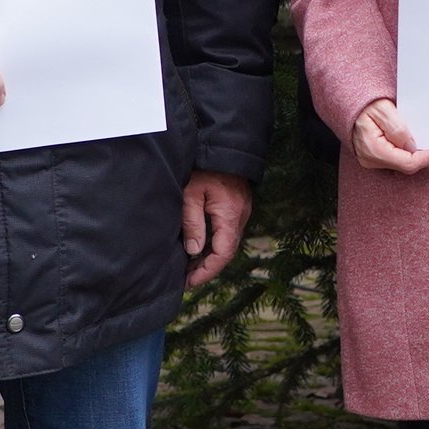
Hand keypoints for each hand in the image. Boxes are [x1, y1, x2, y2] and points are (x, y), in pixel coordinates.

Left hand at [182, 171, 254, 288]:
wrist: (222, 146)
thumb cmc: (203, 167)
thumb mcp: (191, 194)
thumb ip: (193, 223)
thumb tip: (194, 251)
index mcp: (230, 214)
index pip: (223, 253)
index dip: (207, 271)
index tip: (189, 281)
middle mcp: (241, 216)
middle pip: (227, 251)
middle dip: (207, 268)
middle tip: (186, 279)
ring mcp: (242, 211)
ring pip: (228, 243)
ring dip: (211, 257)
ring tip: (190, 267)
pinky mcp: (238, 207)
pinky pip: (228, 232)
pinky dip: (215, 244)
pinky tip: (200, 248)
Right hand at [349, 98, 428, 174]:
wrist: (346, 103)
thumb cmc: (363, 104)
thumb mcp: (382, 109)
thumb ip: (397, 128)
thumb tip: (411, 146)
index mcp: (374, 150)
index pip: (409, 163)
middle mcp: (372, 160)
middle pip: (407, 166)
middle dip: (426, 158)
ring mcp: (371, 161)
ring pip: (402, 165)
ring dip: (418, 156)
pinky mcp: (373, 157)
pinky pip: (396, 160)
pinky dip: (409, 155)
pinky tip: (417, 146)